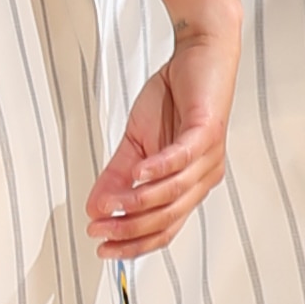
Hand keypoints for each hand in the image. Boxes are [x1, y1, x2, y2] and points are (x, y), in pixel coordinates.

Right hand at [85, 4, 238, 256]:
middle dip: (129, 228)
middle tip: (98, 229)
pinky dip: (157, 169)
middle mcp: (203, 178)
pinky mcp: (208, 132)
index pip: (165, 229)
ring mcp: (208, 158)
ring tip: (108, 205)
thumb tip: (96, 206)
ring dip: (137, 202)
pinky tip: (136, 172)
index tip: (102, 248)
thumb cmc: (174, 98)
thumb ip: (118, 175)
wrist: (200, 56)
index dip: (133, 244)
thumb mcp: (136, 142)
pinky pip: (181, 158)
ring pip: (173, 193)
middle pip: (167, 218)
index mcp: (188, 186)